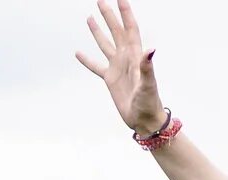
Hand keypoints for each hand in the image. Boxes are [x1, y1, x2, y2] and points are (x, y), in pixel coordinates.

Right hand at [75, 0, 166, 134]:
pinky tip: (77, 53)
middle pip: (116, 32)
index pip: (130, 29)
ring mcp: (117, 68)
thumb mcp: (149, 84)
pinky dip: (86, 60)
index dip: (125, 13)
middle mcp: (126, 59)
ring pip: (105, 44)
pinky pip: (96, 66)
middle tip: (101, 0)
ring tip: (89, 17)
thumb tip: (150, 49)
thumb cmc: (149, 104)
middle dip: (110, 16)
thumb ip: (147, 66)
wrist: (145, 120)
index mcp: (135, 56)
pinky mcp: (110, 79)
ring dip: (98, 31)